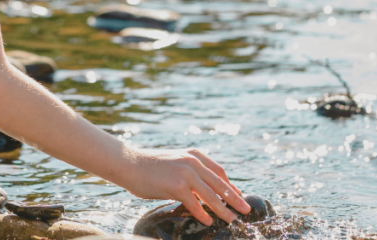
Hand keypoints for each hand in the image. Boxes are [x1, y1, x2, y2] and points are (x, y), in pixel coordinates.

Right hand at [121, 146, 249, 225]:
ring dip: (223, 210)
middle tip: (246, 210)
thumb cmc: (150, 166)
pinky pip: (195, 204)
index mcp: (193, 155)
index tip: (239, 195)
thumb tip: (204, 189)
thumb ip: (190, 172)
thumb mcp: (175, 162)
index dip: (230, 185)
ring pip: (211, 196)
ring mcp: (185, 174)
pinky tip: (208, 221)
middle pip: (220, 184)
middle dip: (235, 198)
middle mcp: (192, 162)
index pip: (219, 171)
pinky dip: (203, 214)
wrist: (129, 164)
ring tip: (232, 220)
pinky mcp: (176, 186)